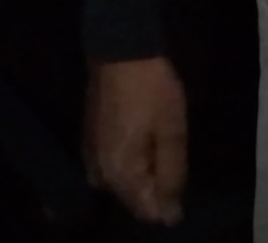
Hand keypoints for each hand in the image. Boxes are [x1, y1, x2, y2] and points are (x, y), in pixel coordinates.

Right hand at [82, 54, 187, 226]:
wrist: (119, 49)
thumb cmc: (151, 89)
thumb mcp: (172, 131)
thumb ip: (171, 177)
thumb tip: (170, 217)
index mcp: (120, 177)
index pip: (148, 212)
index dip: (170, 198)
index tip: (179, 166)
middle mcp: (99, 176)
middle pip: (135, 199)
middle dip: (156, 184)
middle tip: (169, 145)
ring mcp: (90, 159)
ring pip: (124, 183)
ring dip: (144, 170)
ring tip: (158, 138)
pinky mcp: (89, 142)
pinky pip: (113, 166)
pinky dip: (130, 160)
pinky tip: (142, 135)